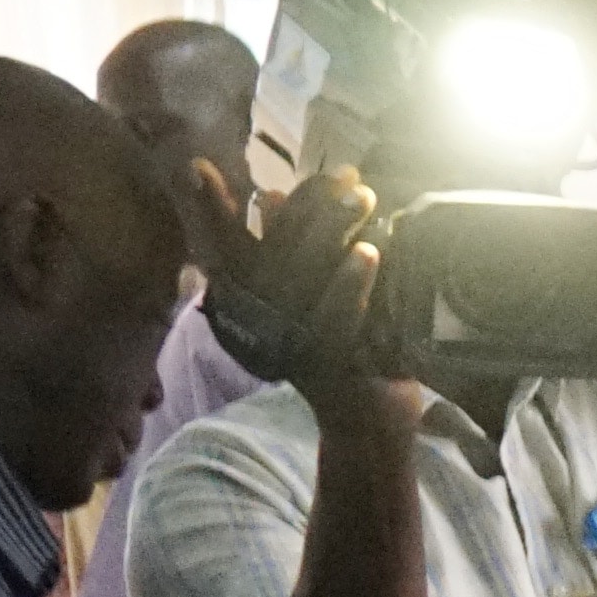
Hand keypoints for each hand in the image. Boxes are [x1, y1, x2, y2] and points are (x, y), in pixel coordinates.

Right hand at [196, 157, 404, 422]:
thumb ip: (286, 250)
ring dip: (334, 236)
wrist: (367, 422)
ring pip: (305, 284)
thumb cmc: (342, 348)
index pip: (231, 248)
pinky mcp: (332, 370)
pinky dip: (353, 285)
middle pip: (275, 258)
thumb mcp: (309, 296)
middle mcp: (264, 329)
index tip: (236, 174)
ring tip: (363, 201)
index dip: (224, 211)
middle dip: (312, 210)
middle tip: (350, 176)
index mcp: (249, 307)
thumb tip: (272, 197)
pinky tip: (372, 252)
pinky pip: (339, 321)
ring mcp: (296, 350)